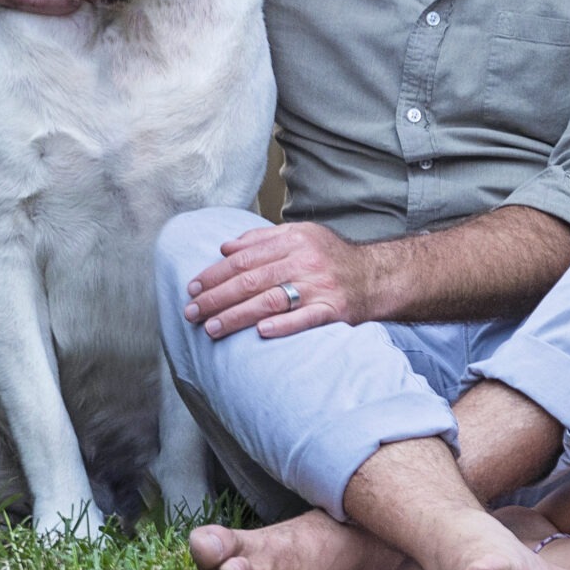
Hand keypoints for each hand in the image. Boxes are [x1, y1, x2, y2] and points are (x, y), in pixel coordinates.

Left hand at [184, 222, 380, 338]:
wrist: (377, 276)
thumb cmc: (332, 258)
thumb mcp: (301, 236)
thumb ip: (263, 239)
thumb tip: (225, 247)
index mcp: (294, 241)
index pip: (244, 258)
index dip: (214, 274)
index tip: (192, 288)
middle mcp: (306, 261)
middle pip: (251, 280)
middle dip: (216, 298)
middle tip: (192, 313)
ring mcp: (320, 286)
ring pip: (270, 300)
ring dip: (237, 316)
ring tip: (212, 328)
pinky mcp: (334, 309)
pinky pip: (306, 319)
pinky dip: (283, 325)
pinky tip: (261, 332)